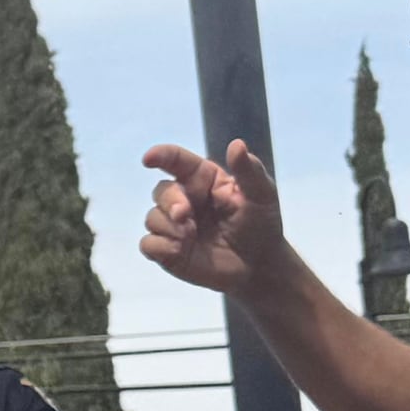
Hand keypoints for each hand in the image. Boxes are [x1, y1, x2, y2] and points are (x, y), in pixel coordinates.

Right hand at [138, 139, 286, 296]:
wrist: (258, 266)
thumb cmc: (261, 225)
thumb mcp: (262, 195)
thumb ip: (249, 171)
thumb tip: (236, 144)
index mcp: (203, 179)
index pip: (176, 160)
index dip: (160, 155)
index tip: (149, 159)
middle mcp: (184, 198)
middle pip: (161, 191)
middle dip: (170, 201)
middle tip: (184, 215)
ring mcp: (173, 225)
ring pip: (152, 217)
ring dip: (169, 227)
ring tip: (191, 238)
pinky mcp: (166, 250)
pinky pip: (147, 244)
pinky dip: (160, 246)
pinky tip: (179, 250)